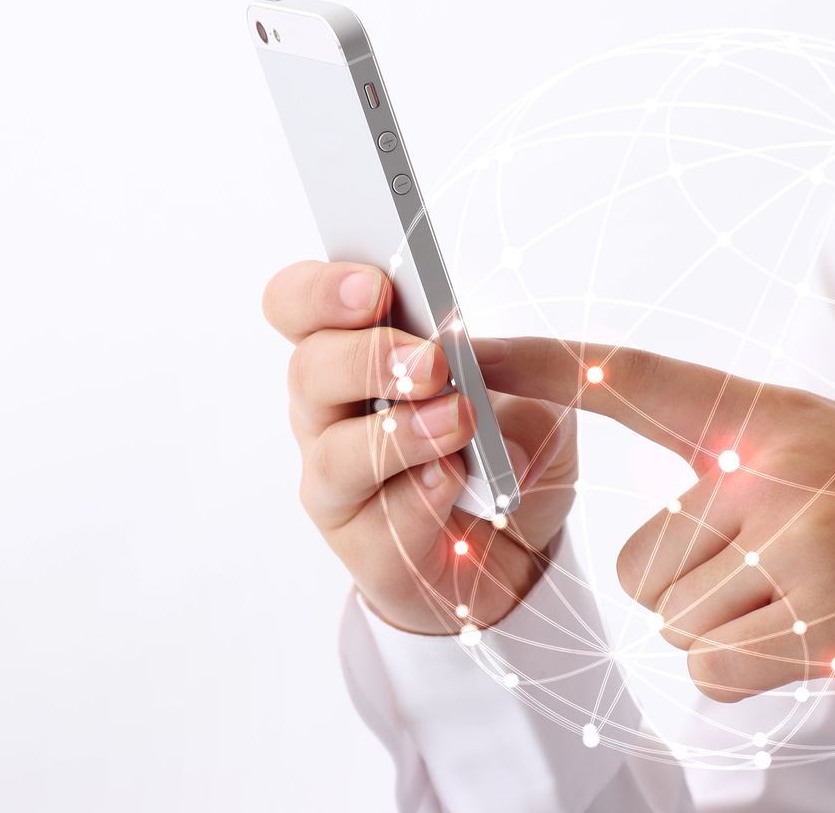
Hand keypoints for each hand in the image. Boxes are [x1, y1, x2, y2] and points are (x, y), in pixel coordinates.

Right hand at [261, 261, 578, 634]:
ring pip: (335, 453)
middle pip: (307, 370)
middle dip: (368, 359)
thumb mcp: (537, 397)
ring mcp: (337, 482)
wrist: (516, 547)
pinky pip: (378, 523)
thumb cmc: (503, 451)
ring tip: (459, 421)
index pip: (297, 304)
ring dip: (399, 433)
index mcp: (353, 351)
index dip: (321, 290)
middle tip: (433, 361)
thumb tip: (484, 395)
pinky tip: (455, 481)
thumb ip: (522, 382)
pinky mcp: (361, 546)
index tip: (377, 286)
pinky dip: (421, 499)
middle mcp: (328, 413)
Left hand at [484, 337, 834, 700]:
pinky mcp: (821, 625)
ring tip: (797, 589)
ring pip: (671, 620)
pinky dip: (742, 667)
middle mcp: (772, 473)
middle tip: (773, 557)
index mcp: (757, 417)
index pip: (630, 378)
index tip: (460, 346)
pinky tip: (806, 629)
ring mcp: (800, 550)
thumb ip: (690, 446)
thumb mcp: (783, 441)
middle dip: (688, 580)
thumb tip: (562, 422)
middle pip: (638, 566)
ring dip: (720, 625)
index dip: (538, 362)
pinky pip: (707, 669)